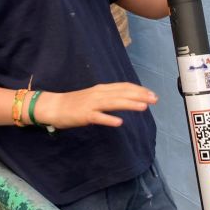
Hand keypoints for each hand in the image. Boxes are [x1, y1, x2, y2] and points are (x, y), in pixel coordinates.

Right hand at [39, 83, 157, 128]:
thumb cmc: (75, 103)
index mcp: (101, 89)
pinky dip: (108, 119)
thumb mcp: (94, 96)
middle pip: (121, 93)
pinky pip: (98, 117)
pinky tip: (119, 122)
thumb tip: (126, 99)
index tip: (152, 94)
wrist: (54, 106)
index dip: (139, 89)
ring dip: (129, 104)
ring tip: (143, 107)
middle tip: (155, 99)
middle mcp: (98, 94)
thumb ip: (109, 97)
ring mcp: (91, 104)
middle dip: (139, 96)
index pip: (123, 87)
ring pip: (113, 103)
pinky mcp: (84, 115)